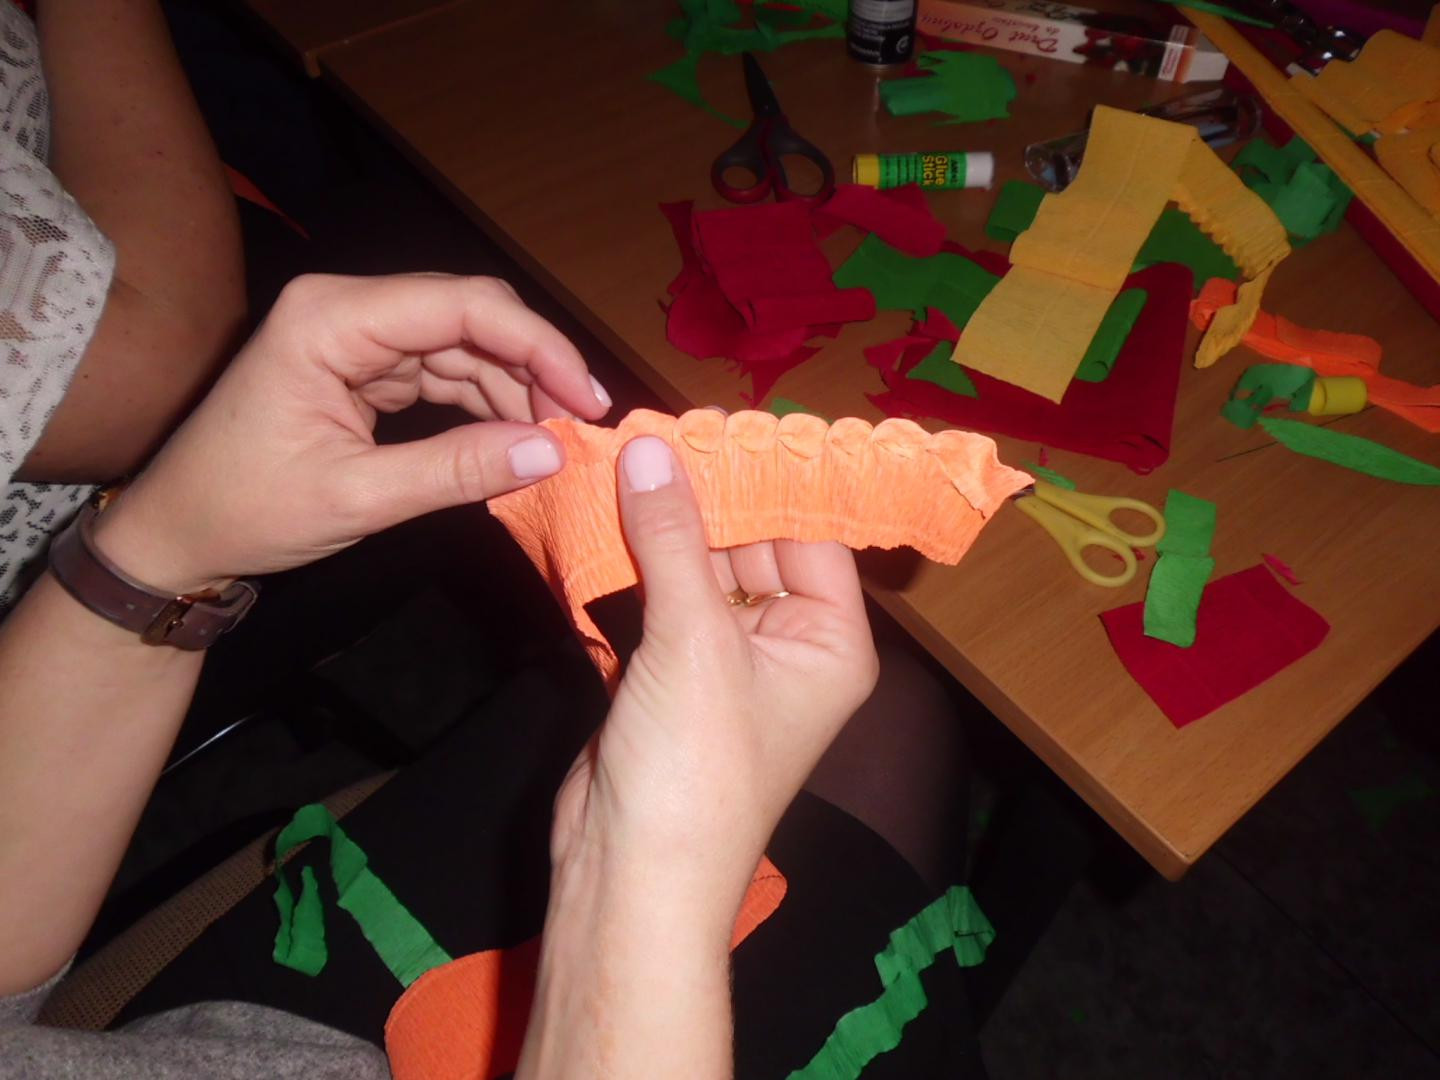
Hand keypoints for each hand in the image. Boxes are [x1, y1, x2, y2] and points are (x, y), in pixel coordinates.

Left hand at [89, 273, 610, 592]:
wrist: (178, 533)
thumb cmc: (244, 509)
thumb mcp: (356, 497)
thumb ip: (455, 469)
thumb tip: (551, 451)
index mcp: (331, 318)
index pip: (461, 306)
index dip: (536, 345)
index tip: (587, 398)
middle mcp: (347, 310)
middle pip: (470, 315)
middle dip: (534, 365)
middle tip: (585, 423)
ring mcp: (357, 336)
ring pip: (465, 344)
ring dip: (516, 388)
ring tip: (559, 439)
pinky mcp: (365, 368)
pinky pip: (444, 373)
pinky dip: (486, 404)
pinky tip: (519, 437)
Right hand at [551, 435, 878, 932]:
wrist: (630, 876)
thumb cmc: (694, 771)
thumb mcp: (692, 641)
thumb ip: (671, 539)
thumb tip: (652, 449)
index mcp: (828, 643)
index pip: (811, 534)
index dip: (768, 479)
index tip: (719, 421)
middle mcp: (786, 648)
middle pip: (750, 545)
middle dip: (702, 497)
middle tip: (653, 432)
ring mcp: (724, 663)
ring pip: (696, 571)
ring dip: (657, 528)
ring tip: (618, 459)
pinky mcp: (667, 677)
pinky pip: (656, 602)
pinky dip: (628, 567)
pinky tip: (596, 518)